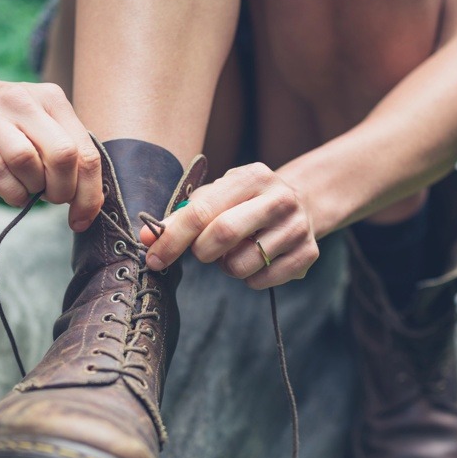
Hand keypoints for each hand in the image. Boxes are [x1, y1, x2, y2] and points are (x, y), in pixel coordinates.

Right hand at [0, 64, 102, 229]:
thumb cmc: (6, 119)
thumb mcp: (41, 121)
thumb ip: (67, 149)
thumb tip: (88, 198)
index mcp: (53, 100)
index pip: (86, 152)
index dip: (90, 193)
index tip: (84, 217)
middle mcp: (26, 103)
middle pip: (63, 155)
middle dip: (63, 190)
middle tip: (53, 197)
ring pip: (28, 162)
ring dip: (33, 189)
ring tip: (29, 187)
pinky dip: (10, 192)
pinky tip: (12, 190)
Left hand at [139, 162, 318, 288]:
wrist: (303, 204)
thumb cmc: (246, 201)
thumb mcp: (218, 195)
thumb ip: (182, 214)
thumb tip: (148, 237)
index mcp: (253, 176)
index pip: (202, 211)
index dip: (173, 238)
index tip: (154, 258)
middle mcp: (280, 198)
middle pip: (223, 235)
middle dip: (201, 252)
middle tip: (202, 253)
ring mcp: (297, 227)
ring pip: (241, 265)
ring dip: (226, 267)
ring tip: (235, 252)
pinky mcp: (308, 254)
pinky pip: (261, 280)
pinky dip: (248, 278)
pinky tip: (256, 260)